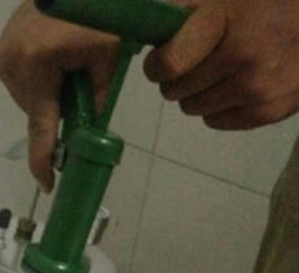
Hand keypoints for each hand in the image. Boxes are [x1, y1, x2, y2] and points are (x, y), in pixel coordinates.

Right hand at [0, 1, 119, 190]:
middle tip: (78, 89)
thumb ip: (96, 101)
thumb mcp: (108, 57)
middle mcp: (12, 63)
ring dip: (47, 97)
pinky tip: (53, 62)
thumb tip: (86, 134)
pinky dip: (38, 83)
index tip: (46, 183)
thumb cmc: (100, 13)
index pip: (40, 126)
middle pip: (35, 113)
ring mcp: (2, 56)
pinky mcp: (1, 51)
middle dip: (55, 112)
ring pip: (27, 100)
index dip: (43, 160)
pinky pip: (20, 83)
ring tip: (66, 67)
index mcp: (38, 64)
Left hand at [144, 0, 298, 129]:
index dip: (156, 66)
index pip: (168, 64)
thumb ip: (183, 13)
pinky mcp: (266, 111)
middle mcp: (241, 55)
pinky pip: (215, 121)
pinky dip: (219, 107)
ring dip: (198, 94)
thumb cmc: (265, 6)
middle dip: (178, 79)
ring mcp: (255, 87)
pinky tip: (238, 86)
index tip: (159, 63)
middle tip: (196, 65)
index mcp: (224, 21)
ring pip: (193, 108)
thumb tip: (148, 30)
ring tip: (221, 73)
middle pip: (175, 90)